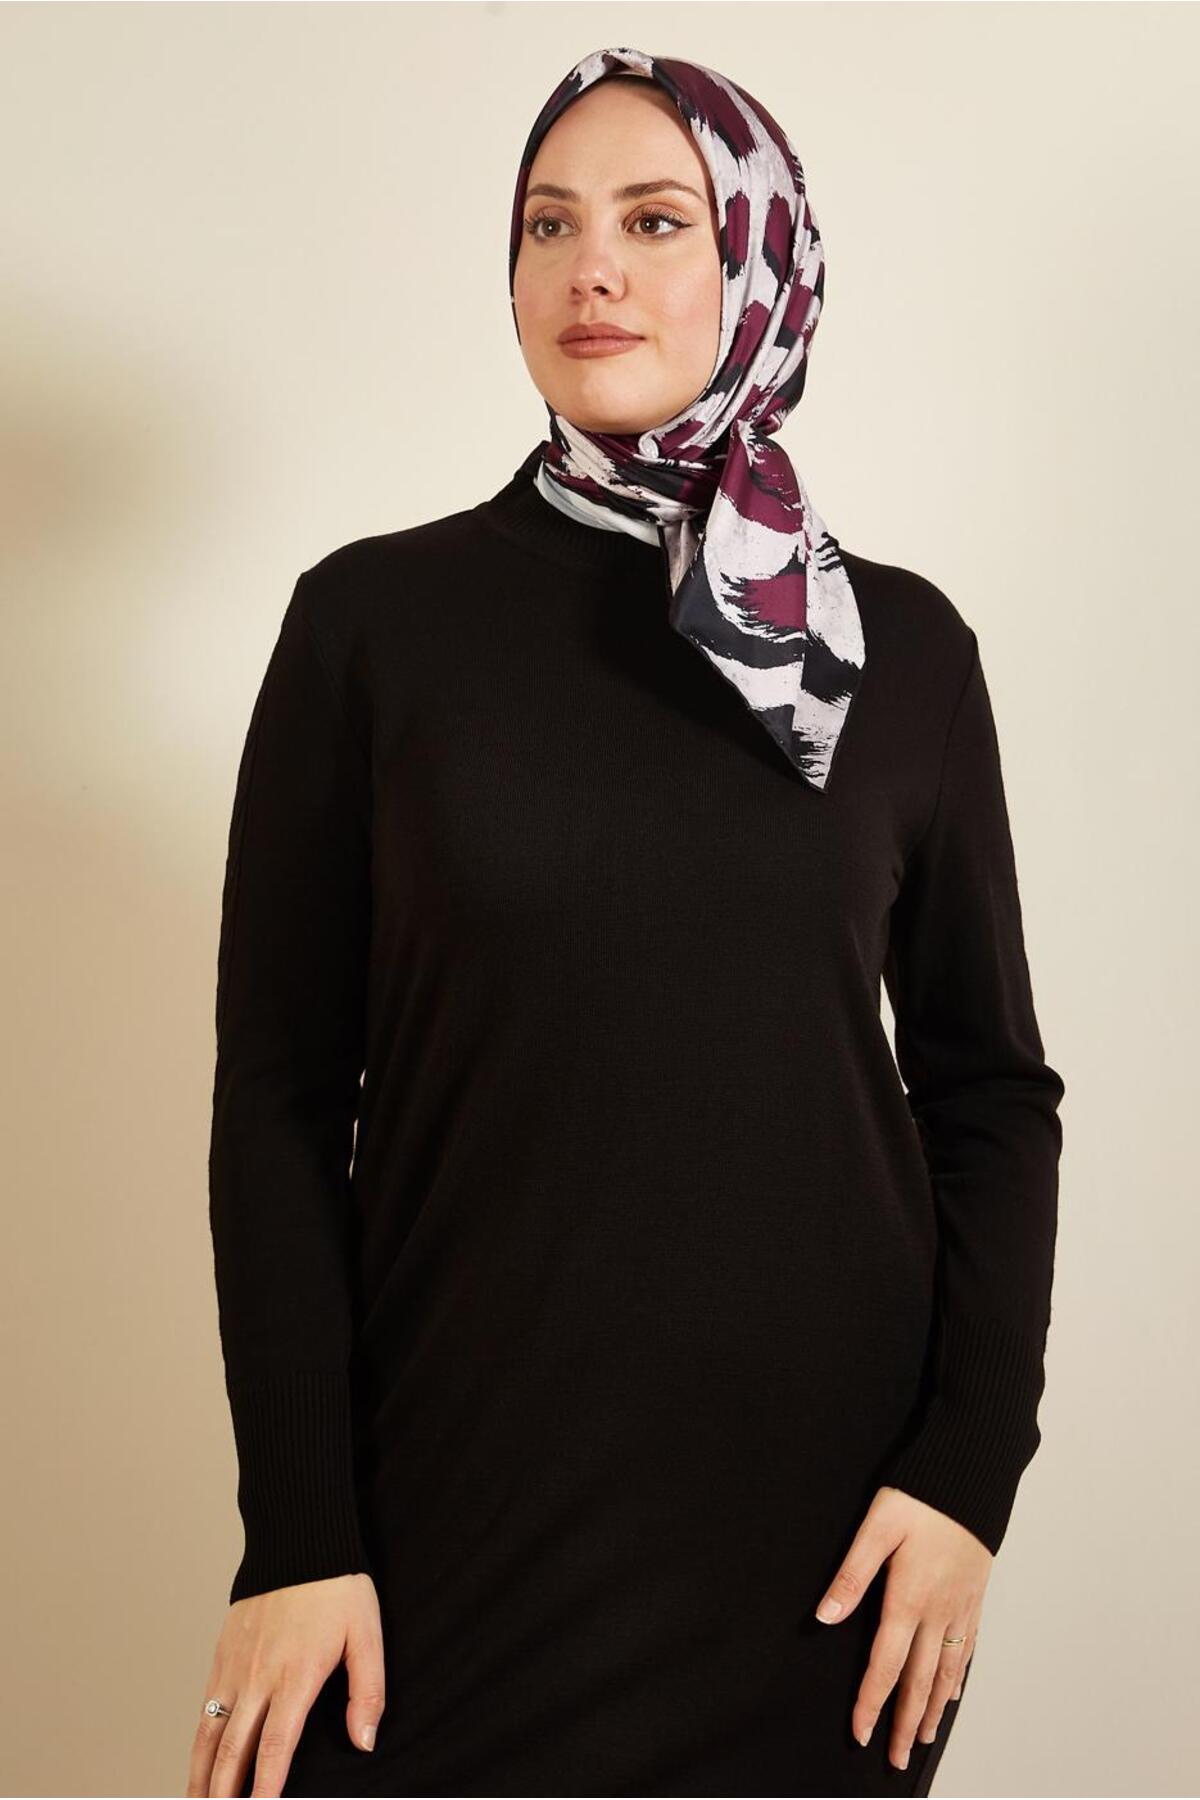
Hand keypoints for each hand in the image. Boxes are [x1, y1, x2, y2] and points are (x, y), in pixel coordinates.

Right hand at [186, 1572, 384, 1797]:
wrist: (298, 1540)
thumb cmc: (338, 1588)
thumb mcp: (367, 1635)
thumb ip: (368, 1692)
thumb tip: (364, 1742)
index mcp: (296, 1676)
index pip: (275, 1747)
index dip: (265, 1789)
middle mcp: (258, 1676)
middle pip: (232, 1750)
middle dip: (223, 1795)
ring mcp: (234, 1666)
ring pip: (209, 1734)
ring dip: (200, 1777)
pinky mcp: (222, 1654)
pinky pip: (204, 1708)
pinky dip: (197, 1743)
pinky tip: (198, 1764)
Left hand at [814, 1486, 989, 1771]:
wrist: (971, 1476)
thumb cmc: (921, 1496)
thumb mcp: (876, 1527)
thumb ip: (851, 1574)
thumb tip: (826, 1616)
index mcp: (908, 1599)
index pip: (886, 1666)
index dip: (871, 1703)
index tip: (860, 1733)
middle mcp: (937, 1611)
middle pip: (919, 1682)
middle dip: (906, 1724)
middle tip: (898, 1759)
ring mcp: (960, 1606)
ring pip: (946, 1671)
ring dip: (933, 1709)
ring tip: (926, 1737)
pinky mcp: (974, 1596)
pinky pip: (967, 1648)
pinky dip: (958, 1677)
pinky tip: (953, 1691)